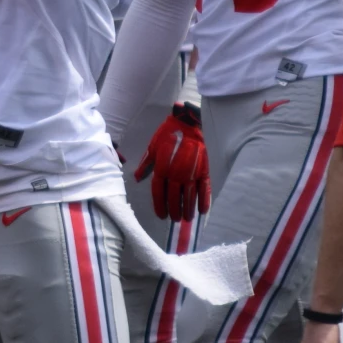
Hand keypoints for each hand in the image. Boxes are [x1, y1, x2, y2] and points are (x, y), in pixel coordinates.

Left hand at [131, 104, 209, 221]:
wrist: (188, 123)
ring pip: (189, 197)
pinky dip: (204, 201)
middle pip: (174, 198)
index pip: (159, 192)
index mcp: (162, 169)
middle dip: (174, 210)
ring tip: (186, 219)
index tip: (161, 215)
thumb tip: (137, 179)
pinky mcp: (204, 170)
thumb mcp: (152, 148)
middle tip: (174, 219)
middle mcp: (177, 174)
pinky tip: (202, 211)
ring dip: (187, 209)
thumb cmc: (167, 134)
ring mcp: (192, 173)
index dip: (159, 205)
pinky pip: (205, 189)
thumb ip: (145, 165)